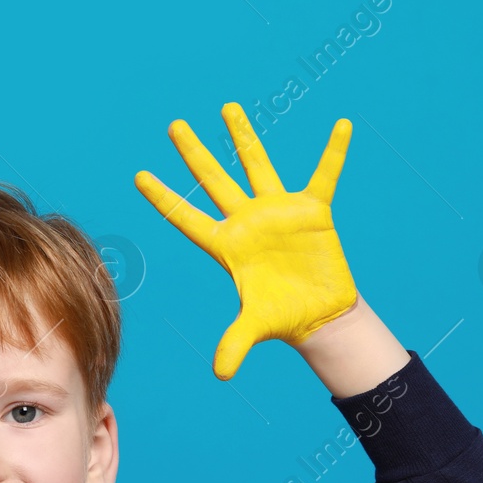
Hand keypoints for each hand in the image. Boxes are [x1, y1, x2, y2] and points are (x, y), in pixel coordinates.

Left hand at [134, 103, 357, 380]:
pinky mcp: (312, 211)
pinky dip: (334, 153)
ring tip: (228, 108)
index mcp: (227, 245)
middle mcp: (247, 222)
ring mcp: (278, 212)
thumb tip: (221, 374)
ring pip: (256, 166)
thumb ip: (235, 344)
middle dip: (194, 154)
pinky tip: (342, 126)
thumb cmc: (283, 317)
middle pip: (214, 181)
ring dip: (244, 138)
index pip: (188, 217)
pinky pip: (324, 175)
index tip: (139, 175)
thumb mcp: (255, 328)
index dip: (165, 198)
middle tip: (175, 126)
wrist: (319, 313)